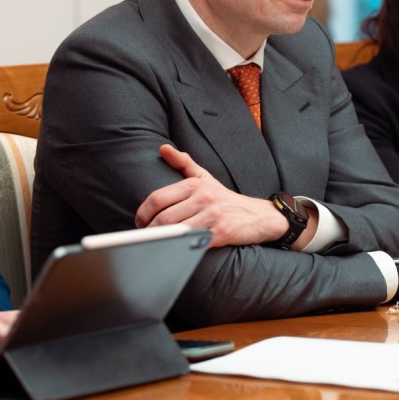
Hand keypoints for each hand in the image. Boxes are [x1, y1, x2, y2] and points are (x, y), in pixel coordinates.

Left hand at [135, 144, 289, 247]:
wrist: (258, 216)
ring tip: (154, 245)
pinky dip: (179, 248)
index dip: (143, 212)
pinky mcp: (220, 233)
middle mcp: (204, 198)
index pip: (158, 198)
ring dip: (161, 241)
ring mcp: (212, 216)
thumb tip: (163, 148)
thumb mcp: (205, 177)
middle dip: (149, 231)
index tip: (140, 222)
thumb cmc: (225, 199)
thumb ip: (183, 163)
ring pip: (175, 231)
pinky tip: (173, 251)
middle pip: (164, 218)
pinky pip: (192, 243)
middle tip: (145, 237)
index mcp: (195, 184)